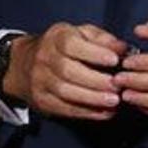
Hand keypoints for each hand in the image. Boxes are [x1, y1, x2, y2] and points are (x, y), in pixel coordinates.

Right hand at [5, 23, 124, 119]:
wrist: (25, 64)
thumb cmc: (63, 47)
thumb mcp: (81, 34)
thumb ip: (103, 39)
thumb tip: (122, 49)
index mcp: (55, 37)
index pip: (71, 45)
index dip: (93, 53)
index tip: (115, 60)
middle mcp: (44, 58)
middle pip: (67, 71)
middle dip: (95, 80)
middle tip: (118, 86)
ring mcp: (40, 81)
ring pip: (65, 92)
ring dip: (92, 98)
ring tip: (114, 101)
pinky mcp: (42, 101)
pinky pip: (65, 109)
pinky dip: (87, 112)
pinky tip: (105, 112)